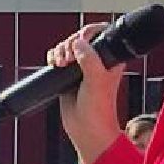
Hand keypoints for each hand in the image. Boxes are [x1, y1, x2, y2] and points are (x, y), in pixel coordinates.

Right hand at [47, 22, 121, 163]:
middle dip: (69, 43)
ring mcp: (82, 68)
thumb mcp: (96, 80)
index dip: (88, 33)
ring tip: (60, 64)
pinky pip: (58, 57)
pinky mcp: (68, 76)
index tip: (80, 42)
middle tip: (68, 59)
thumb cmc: (99, 108)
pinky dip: (53, 56)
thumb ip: (89, 59)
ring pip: (67, 46)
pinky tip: (53, 64)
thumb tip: (78, 43)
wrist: (87, 129)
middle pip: (80, 37)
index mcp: (110, 58)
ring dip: (60, 50)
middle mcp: (97, 60)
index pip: (101, 33)